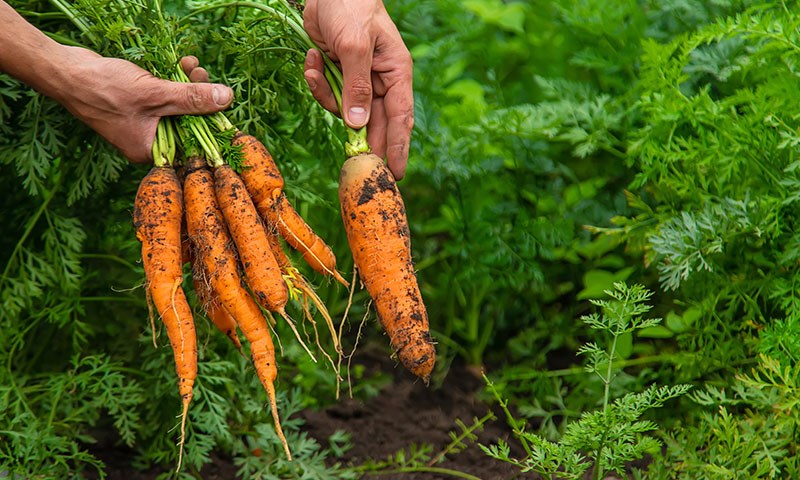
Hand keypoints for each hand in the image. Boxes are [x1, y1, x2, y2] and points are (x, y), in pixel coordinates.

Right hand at [52, 47, 232, 162]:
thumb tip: (227, 99)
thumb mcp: (156, 94)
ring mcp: (141, 123)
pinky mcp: (137, 105)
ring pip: (177, 106)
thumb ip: (193, 99)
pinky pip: (164, 96)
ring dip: (188, 84)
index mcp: (150, 150)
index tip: (223, 102)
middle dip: (200, 97)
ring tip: (192, 65)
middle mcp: (146, 141)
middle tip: (204, 75)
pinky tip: (181, 63)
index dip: (210, 123)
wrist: (65, 72)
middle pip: (187, 122)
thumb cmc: (105, 89)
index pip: (192, 144)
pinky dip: (174, 81)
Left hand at [303, 0, 413, 179]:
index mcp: (395, 73)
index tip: (394, 173)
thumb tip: (357, 124)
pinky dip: (316, 81)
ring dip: (327, 97)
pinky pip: (328, 93)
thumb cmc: (351, 7)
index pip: (401, 118)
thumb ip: (356, 86)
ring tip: (316, 69)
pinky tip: (311, 59)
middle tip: (352, 164)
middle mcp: (380, 80)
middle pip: (374, 122)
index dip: (398, 147)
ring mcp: (358, 79)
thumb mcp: (354, 46)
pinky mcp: (338, 74)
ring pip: (345, 110)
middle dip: (359, 137)